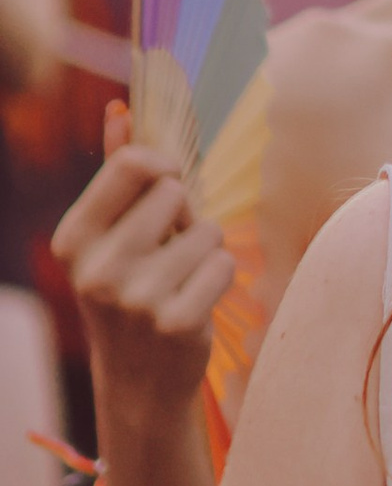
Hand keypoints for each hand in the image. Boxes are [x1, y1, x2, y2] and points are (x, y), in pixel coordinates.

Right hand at [52, 104, 232, 415]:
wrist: (139, 379)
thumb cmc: (130, 289)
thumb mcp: (111, 234)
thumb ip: (117, 170)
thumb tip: (121, 107)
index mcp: (73, 239)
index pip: (134, 163)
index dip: (162, 168)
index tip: (164, 187)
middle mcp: (96, 269)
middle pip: (175, 191)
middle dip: (184, 214)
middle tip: (167, 250)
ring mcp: (134, 299)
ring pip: (207, 228)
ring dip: (204, 249)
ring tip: (180, 279)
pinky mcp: (175, 322)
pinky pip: (224, 263)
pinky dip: (220, 276)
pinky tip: (195, 301)